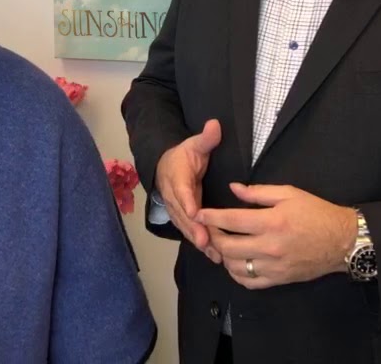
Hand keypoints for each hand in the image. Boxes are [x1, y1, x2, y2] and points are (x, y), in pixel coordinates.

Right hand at [154, 119, 222, 261]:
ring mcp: (176, 208)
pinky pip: (189, 231)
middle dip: (193, 228)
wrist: (166, 165)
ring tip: (213, 253)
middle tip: (205, 241)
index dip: (186, 201)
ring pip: (185, 226)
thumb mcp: (194, 144)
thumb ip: (205, 138)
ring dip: (197, 239)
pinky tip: (213, 256)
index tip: (194, 211)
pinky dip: (199, 243)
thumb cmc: (184, 155)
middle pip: (182, 214)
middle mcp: (173, 195)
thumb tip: (215, 125)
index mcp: (177, 176)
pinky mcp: (181, 217)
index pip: (181, 189)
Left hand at [197, 182, 356, 288]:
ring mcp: (273, 266)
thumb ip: (258, 192)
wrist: (342, 241)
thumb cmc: (317, 213)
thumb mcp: (289, 194)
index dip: (211, 217)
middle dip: (212, 236)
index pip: (231, 220)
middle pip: (227, 246)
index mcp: (272, 221)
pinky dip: (236, 273)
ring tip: (222, 244)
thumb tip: (233, 188)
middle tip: (209, 229)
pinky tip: (236, 262)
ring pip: (234, 266)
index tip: (199, 213)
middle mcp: (269, 246)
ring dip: (223, 255)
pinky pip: (249, 282)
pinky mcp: (278, 280)